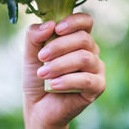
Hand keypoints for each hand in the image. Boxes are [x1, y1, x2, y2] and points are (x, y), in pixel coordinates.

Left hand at [23, 13, 105, 128]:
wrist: (38, 106)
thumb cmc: (38, 76)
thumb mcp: (30, 52)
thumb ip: (34, 35)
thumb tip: (50, 24)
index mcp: (77, 39)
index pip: (86, 21)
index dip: (74, 21)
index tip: (57, 29)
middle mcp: (91, 51)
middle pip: (83, 38)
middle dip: (59, 46)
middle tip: (41, 57)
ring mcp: (96, 68)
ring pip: (85, 58)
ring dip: (60, 64)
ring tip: (42, 73)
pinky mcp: (98, 86)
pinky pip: (87, 79)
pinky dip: (67, 80)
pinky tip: (53, 85)